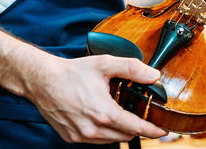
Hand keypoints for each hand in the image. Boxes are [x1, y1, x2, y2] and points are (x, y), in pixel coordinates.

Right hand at [27, 55, 167, 143]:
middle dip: (137, 128)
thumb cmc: (72, 72)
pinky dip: (105, 133)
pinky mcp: (71, 137)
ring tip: (122, 114)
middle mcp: (93, 129)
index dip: (152, 130)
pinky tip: (103, 118)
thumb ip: (132, 68)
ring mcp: (81, 135)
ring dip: (121, 131)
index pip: (136, 128)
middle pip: (126, 135)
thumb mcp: (105, 64)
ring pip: (111, 140)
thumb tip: (153, 75)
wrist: (42, 80)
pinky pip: (96, 140)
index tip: (162, 130)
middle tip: (141, 116)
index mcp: (103, 113)